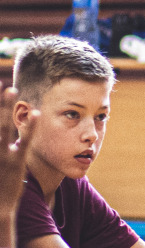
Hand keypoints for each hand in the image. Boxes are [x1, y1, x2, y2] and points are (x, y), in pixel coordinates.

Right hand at [0, 87, 36, 215]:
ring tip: (12, 90)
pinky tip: (37, 114)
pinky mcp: (15, 162)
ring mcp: (1, 155)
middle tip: (2, 85)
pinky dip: (30, 128)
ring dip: (7, 108)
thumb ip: (4, 143)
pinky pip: (24, 142)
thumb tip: (5, 129)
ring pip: (3, 128)